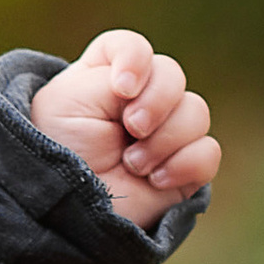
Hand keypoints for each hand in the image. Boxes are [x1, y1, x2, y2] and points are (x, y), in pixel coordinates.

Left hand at [30, 28, 221, 223]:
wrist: (61, 216)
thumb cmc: (55, 153)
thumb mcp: (71, 101)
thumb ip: (116, 75)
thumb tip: (161, 89)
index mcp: (103, 79)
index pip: (131, 47)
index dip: (135, 58)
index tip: (122, 88)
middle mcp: (137, 103)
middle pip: (172, 74)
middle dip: (155, 101)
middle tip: (131, 129)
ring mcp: (162, 135)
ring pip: (196, 112)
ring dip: (164, 139)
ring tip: (132, 164)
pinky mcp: (181, 170)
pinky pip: (208, 152)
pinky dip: (185, 164)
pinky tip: (154, 180)